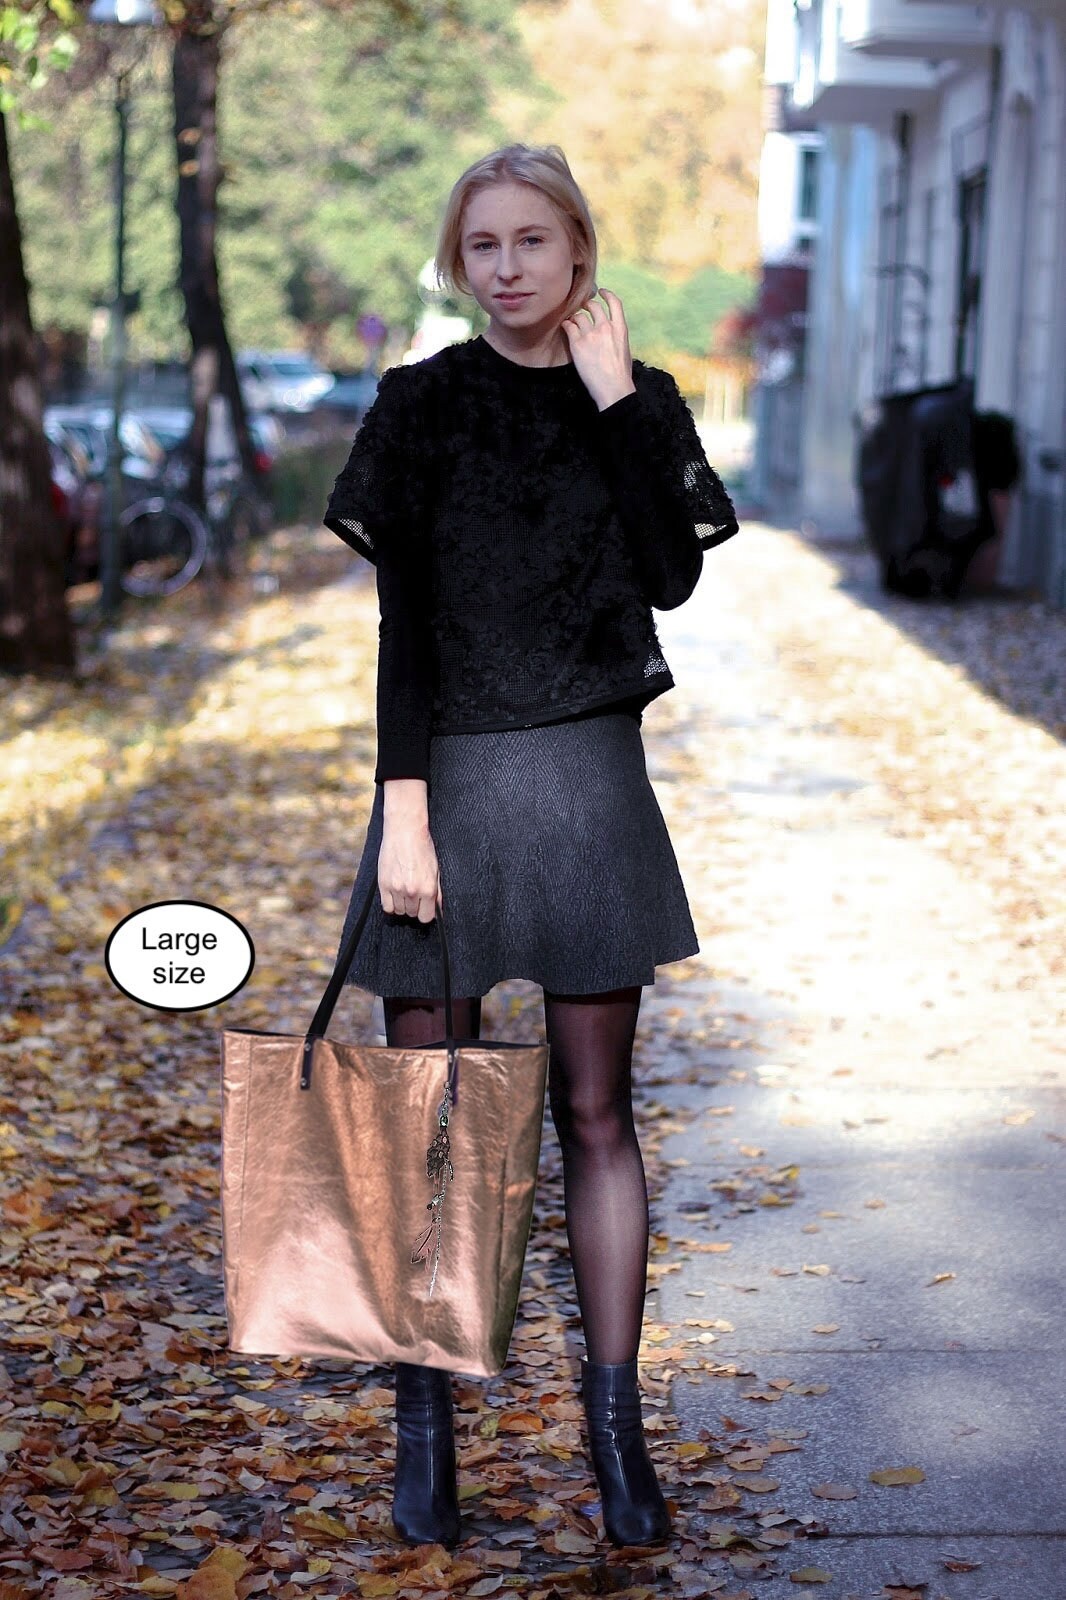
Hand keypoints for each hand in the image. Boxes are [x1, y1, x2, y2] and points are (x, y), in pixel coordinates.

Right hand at [378, 822, 441, 922]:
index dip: (426, 913)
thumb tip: (438, 909)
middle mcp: (412, 891)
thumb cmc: (423, 848)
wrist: (405, 831)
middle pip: (412, 914)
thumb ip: (437, 892)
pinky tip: (395, 894)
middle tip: (414, 893)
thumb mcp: (436, 870)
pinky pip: (386, 906)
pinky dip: (391, 903)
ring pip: (399, 911)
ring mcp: (396, 888)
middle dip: (414, 906)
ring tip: (404, 890)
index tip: (424, 907)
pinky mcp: (383, 884)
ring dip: (402, 904)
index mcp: (428, 889)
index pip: (426, 917)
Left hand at [560, 287, 636, 410]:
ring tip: (572, 321)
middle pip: (593, 306)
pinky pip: (569, 327)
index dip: (607, 294)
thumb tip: (610, 332)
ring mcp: (591, 335)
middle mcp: (605, 327)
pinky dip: (566, 325)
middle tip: (582, 308)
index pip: (615, 303)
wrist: (613, 388)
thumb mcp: (625, 350)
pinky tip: (565, 328)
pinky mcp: (577, 344)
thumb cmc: (621, 375)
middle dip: (586, 305)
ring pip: (578, 316)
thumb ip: (616, 336)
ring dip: (574, 317)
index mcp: (620, 328)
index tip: (601, 292)